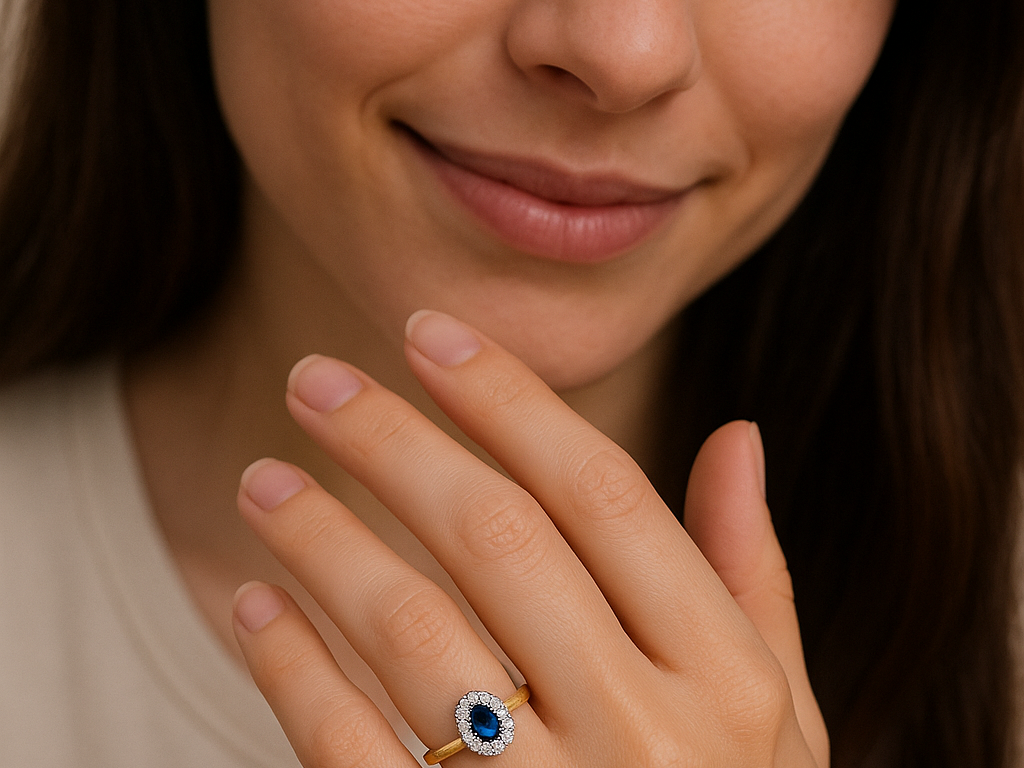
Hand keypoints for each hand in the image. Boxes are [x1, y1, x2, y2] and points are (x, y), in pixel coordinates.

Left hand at [232, 311, 828, 766]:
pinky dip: (292, 668)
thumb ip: (753, 575)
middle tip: (316, 379)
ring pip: (412, 633)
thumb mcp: (779, 714)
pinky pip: (352, 751)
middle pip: (496, 538)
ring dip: (322, 541)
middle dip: (392, 440)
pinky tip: (255, 605)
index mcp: (727, 679)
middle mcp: (645, 737)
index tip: (429, 333)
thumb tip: (740, 435)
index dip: (507, 398)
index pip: (602, 493)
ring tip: (263, 479)